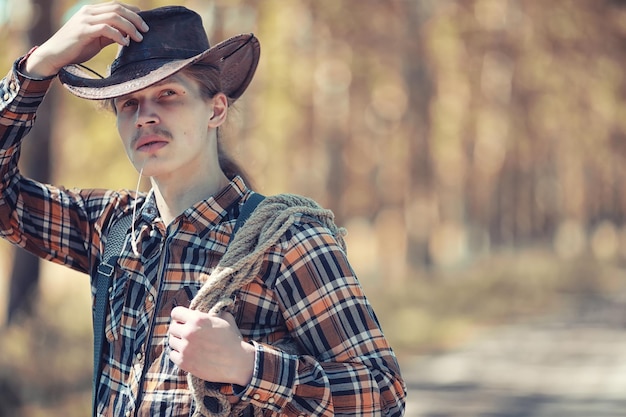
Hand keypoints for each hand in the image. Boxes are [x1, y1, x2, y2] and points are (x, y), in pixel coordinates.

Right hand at [24, 1, 148, 77]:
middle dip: (135, 18)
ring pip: (114, 17)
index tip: (144, 22)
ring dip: (130, 27)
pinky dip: (118, 35)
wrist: (54, 55)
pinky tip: (125, 43)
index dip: (132, 11)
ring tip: (139, 38)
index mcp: (91, 11)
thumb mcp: (97, 39)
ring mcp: (85, 20)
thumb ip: (110, 34)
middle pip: (117, 8)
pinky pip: (106, 28)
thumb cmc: (76, 48)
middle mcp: (88, 12)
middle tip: (146, 30)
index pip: (116, 5)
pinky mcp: (83, 31)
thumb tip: (128, 35)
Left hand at [168, 307, 254, 386]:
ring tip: (189, 344)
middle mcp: (188, 332)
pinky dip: (178, 354)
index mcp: (197, 319)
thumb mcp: (225, 319)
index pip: (175, 312)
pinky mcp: (184, 362)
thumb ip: (212, 313)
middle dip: (179, 329)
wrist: (237, 362)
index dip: (180, 316)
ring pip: (171, 341)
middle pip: (172, 327)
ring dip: (178, 342)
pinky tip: (188, 354)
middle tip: (187, 333)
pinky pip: (172, 355)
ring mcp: (185, 348)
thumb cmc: (232, 340)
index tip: (183, 320)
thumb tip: (205, 312)